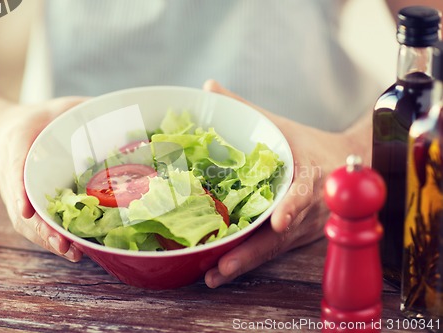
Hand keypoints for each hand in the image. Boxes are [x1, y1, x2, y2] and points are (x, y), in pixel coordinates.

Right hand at [0, 97, 87, 261]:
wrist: (8, 134)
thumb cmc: (37, 122)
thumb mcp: (58, 108)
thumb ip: (83, 109)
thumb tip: (121, 113)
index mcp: (17, 149)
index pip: (16, 170)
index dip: (20, 191)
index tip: (25, 210)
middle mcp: (17, 178)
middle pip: (24, 208)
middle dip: (43, 228)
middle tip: (63, 244)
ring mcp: (22, 196)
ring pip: (31, 223)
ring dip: (50, 240)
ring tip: (73, 253)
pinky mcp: (32, 206)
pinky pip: (39, 224)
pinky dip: (54, 238)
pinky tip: (76, 251)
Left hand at [202, 80, 367, 287]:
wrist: (346, 166)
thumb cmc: (307, 144)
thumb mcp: (279, 125)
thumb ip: (245, 108)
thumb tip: (209, 88)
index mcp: (310, 173)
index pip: (305, 191)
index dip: (293, 206)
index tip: (281, 222)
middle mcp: (309, 206)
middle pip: (282, 233)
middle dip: (254, 252)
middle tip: (224, 266)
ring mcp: (304, 226)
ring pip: (275, 249)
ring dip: (245, 264)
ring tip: (214, 276)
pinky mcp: (297, 238)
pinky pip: (272, 251)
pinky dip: (248, 261)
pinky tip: (220, 271)